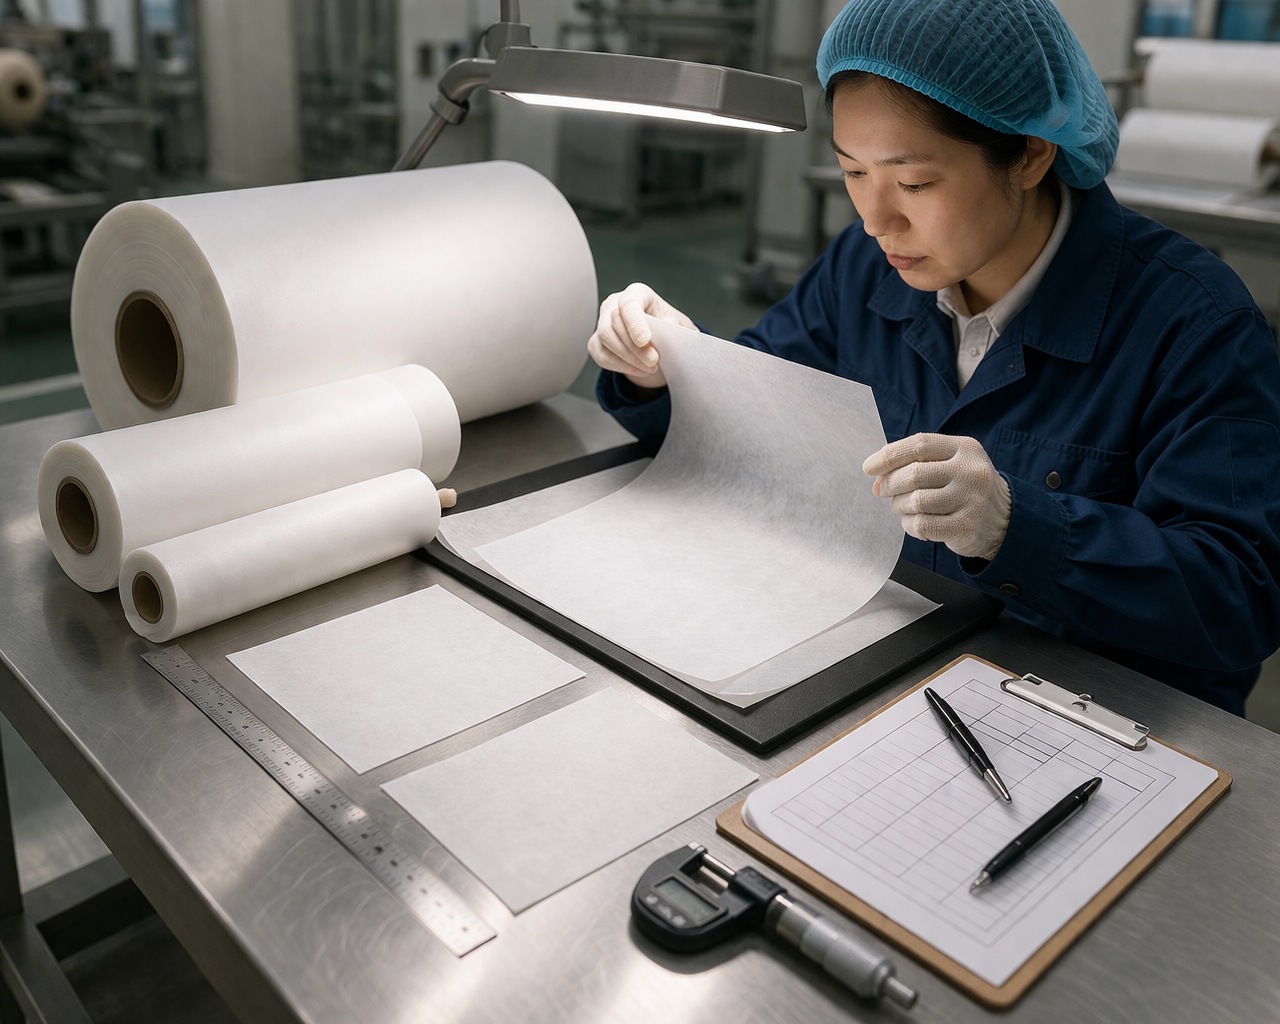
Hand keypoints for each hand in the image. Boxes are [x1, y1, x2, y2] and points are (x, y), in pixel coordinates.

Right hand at [587, 282, 695, 388]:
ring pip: (605, 339)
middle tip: (654, 362)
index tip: (645, 341)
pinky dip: (619, 366)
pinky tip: (638, 370)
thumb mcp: (678, 325)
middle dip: (634, 347)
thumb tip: (665, 335)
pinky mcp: (597, 341)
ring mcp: (603, 321)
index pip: (629, 303)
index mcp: (637, 293)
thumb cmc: (668, 327)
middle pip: (614, 323)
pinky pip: (600, 354)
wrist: (660, 341)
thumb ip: (673, 328)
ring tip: (649, 368)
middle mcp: (615, 303)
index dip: (635, 323)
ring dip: (628, 358)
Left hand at [862, 433, 1010, 560]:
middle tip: (882, 491)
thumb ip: (918, 462)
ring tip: (902, 507)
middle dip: (889, 484)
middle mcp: (970, 471)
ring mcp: (971, 500)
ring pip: (915, 501)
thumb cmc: (965, 488)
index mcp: (965, 448)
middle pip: (913, 474)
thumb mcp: (952, 464)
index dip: (889, 455)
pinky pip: (921, 525)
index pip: (919, 444)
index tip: (869, 467)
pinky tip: (915, 523)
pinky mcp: (966, 527)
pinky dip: (909, 525)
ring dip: (899, 506)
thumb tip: (878, 476)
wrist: (1005, 520)